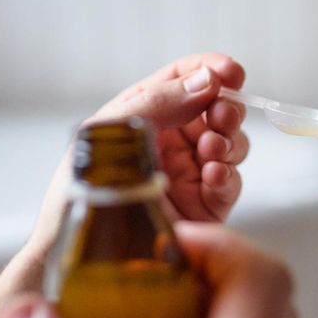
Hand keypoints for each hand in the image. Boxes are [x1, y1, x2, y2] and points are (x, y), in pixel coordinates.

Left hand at [29, 53, 248, 253]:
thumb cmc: (84, 186)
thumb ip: (159, 101)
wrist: (84, 248)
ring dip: (229, 141)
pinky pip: (231, 182)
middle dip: (227, 107)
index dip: (211, 69)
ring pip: (232, 143)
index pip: (185, 79)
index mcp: (147, 113)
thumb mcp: (112, 130)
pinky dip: (227, 174)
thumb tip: (206, 81)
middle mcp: (173, 139)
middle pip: (217, 108)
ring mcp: (191, 171)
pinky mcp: (206, 205)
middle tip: (221, 115)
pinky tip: (212, 175)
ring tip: (210, 151)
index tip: (231, 73)